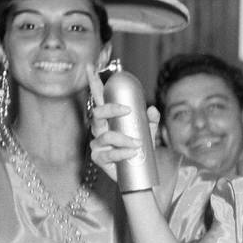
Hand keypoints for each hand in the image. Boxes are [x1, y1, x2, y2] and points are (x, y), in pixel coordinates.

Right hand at [86, 67, 153, 184]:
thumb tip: (152, 109)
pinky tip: (132, 153)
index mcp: (109, 119)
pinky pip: (107, 153)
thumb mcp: (149, 133)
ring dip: (123, 138)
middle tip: (128, 111)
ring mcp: (97, 144)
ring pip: (104, 135)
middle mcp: (100, 129)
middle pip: (96, 113)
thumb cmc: (140, 151)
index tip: (90, 66)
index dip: (93, 83)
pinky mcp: (98, 158)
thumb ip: (151, 120)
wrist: (138, 175)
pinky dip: (121, 153)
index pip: (99, 98)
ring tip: (138, 144)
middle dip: (111, 109)